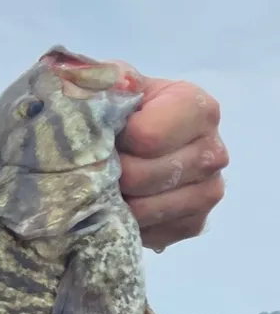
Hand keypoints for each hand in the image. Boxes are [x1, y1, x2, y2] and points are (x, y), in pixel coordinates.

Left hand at [116, 72, 227, 250]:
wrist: (123, 140)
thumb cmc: (119, 108)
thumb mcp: (110, 82)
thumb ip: (107, 81)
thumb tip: (109, 88)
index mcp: (198, 108)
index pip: (147, 137)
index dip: (115, 140)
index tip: (107, 134)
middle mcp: (214, 150)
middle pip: (144, 177)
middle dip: (110, 173)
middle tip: (98, 164)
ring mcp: (210, 190)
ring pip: (147, 209)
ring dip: (116, 200)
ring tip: (106, 183)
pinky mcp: (195, 223)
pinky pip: (153, 232)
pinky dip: (127, 223)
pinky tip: (121, 203)